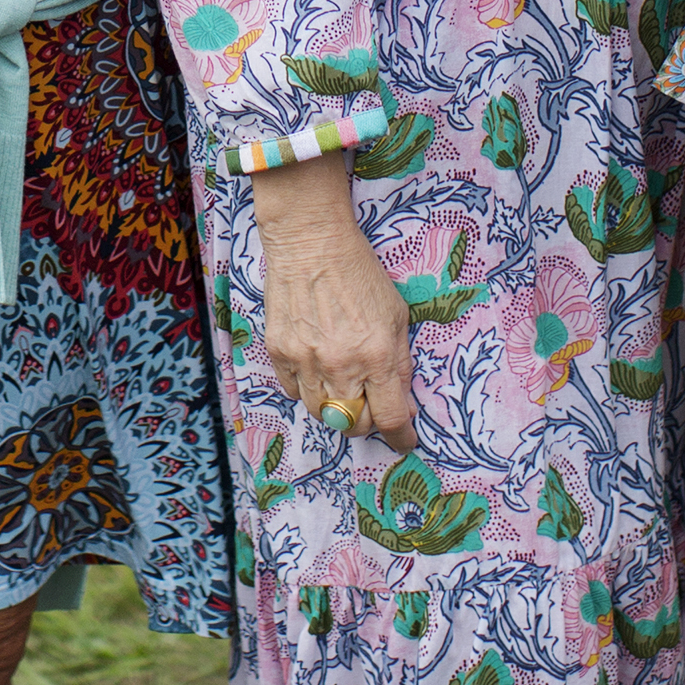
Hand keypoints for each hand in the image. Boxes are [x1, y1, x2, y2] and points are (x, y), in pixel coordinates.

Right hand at [248, 156, 417, 450]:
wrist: (312, 242)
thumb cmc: (360, 274)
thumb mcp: (396, 315)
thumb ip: (400, 362)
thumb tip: (401, 402)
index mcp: (378, 355)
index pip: (392, 419)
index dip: (401, 438)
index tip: (405, 442)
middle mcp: (342, 364)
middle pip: (353, 425)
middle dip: (366, 422)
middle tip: (370, 407)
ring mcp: (307, 360)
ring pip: (321, 414)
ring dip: (334, 408)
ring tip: (341, 387)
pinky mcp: (280, 351)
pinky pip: (293, 392)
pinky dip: (307, 389)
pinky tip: (315, 368)